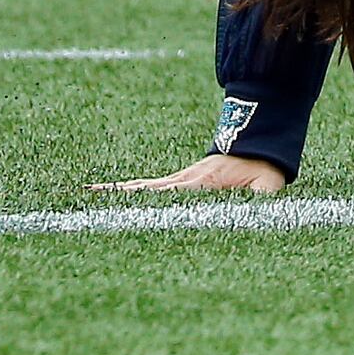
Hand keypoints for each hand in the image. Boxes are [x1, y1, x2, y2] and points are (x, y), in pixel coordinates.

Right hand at [96, 156, 288, 196]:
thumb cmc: (263, 169)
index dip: (148, 202)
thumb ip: (262, 200)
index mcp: (201, 183)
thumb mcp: (267, 186)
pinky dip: (130, 193)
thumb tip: (259, 213)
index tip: (125, 210)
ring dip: (117, 194)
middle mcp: (184, 180)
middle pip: (145, 191)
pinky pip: (150, 188)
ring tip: (86, 196)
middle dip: (118, 197)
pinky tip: (111, 195)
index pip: (169, 195)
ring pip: (143, 189)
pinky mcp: (180, 182)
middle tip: (86, 201)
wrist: (259, 141)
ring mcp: (180, 180)